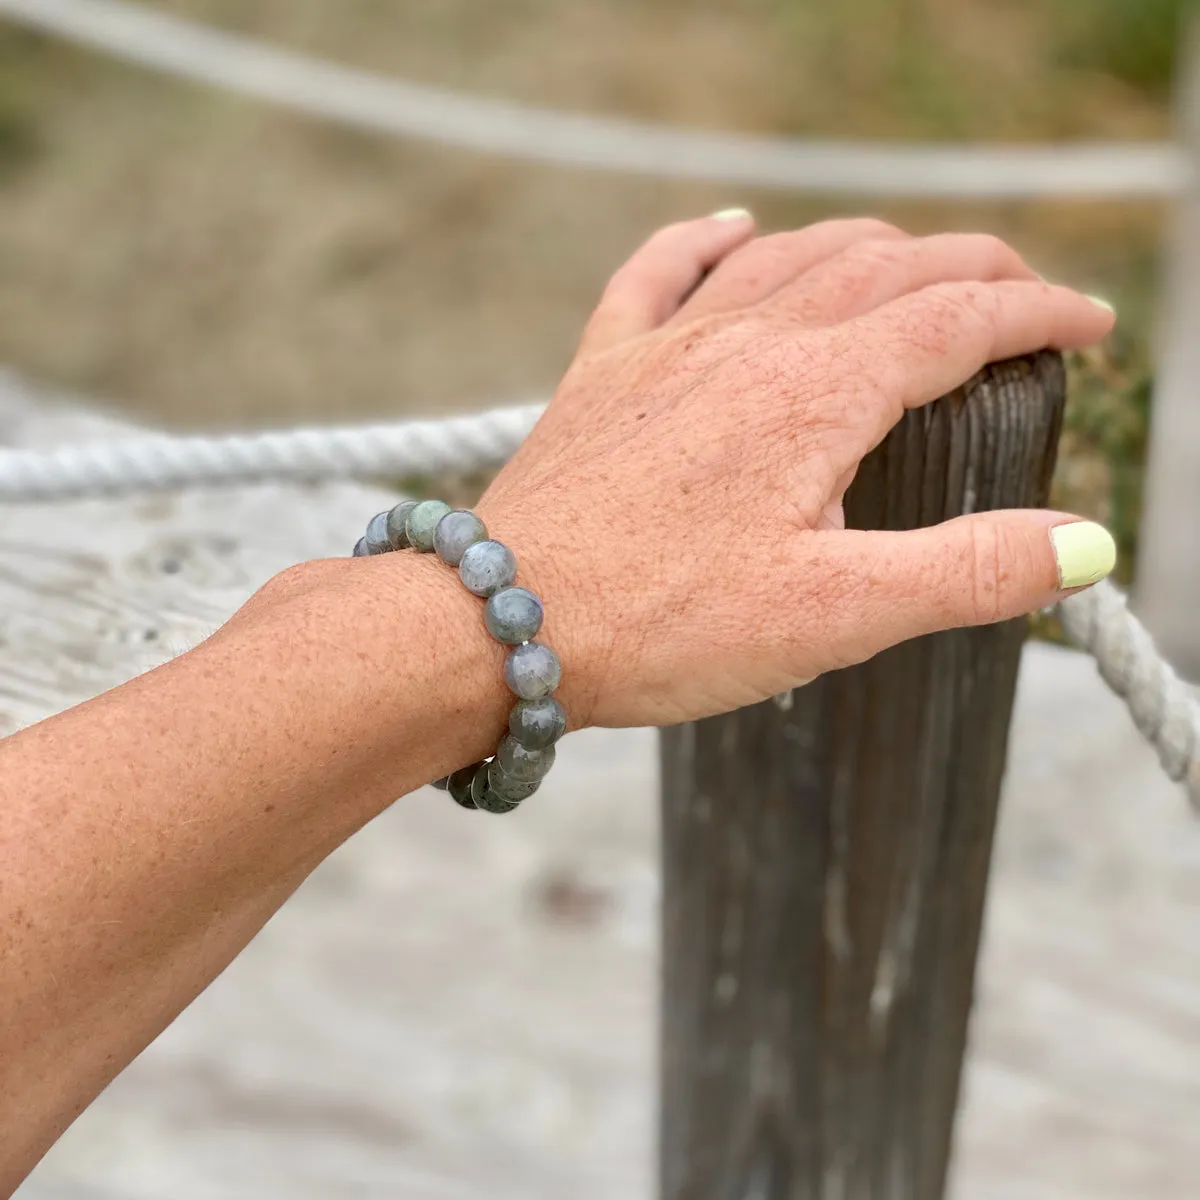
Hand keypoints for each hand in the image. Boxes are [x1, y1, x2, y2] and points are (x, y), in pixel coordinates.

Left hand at [479, 214, 1115, 728]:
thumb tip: (1079, 548)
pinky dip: (704, 241)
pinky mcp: (603, 374)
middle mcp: (744, 344)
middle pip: (883, 269)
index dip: (1035, 314)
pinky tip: (732, 228)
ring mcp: (665, 350)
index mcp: (813, 394)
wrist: (499, 623)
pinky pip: (656, 272)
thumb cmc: (658, 623)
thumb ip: (965, 572)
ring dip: (866, 247)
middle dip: (969, 271)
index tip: (1085, 326)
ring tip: (914, 264)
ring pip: (786, 257)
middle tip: (1020, 298)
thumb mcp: (834, 616)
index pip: (955, 321)